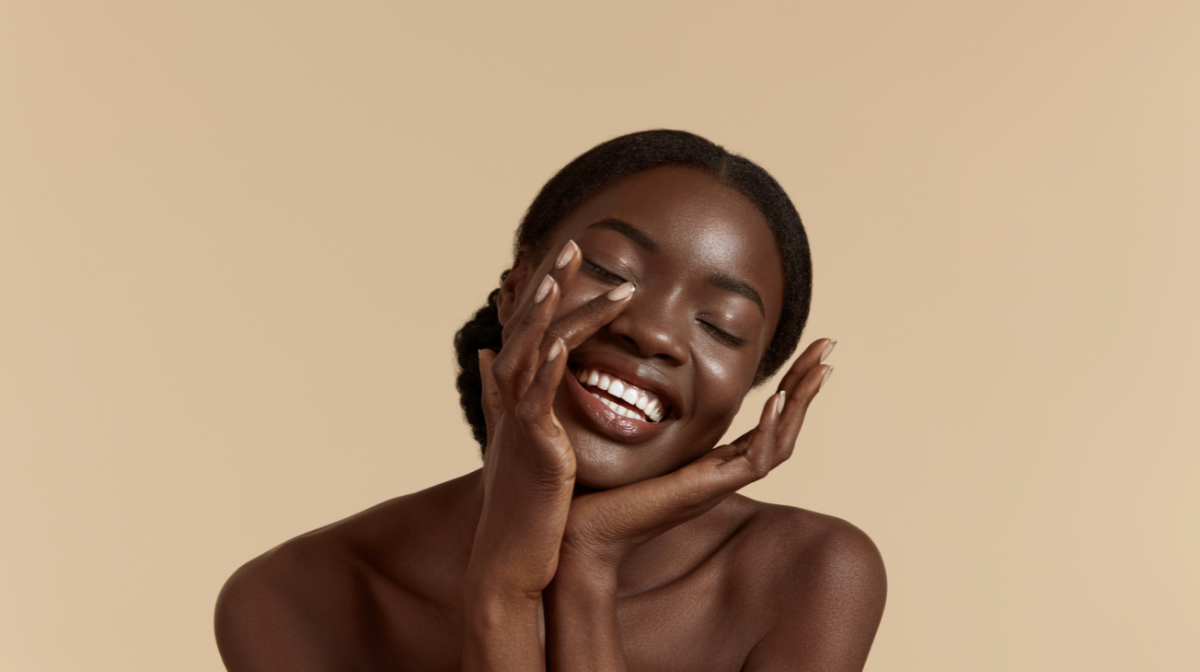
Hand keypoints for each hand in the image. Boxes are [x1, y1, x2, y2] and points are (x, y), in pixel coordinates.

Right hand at [467, 240, 636, 599]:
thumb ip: (501, 396)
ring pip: (528, 356)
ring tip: (564, 275)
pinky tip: (559, 344)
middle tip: (575, 243)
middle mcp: (510, 401)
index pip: (529, 329)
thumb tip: (485, 353)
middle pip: (527, 329)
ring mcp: (520, 423)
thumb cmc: (519, 505)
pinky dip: (545, 371)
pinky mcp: (534, 449)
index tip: (567, 254)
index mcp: (514, 395)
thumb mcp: (510, 440)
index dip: (545, 290)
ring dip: (546, 314)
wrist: (510, 559)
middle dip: (550, 285)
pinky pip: (536, 402)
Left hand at [557, 338, 836, 570]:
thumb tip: (637, 373)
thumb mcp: (631, 442)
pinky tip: (776, 400)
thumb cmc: (599, 492)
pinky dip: (767, 430)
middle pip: (785, 428)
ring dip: (800, 404)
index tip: (806, 350)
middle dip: (807, 385)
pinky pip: (752, 462)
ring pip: (780, 443)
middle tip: (829, 344)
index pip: (766, 419)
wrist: (581, 533)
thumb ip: (646, 414)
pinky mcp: (705, 492)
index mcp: (711, 461)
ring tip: (819, 367)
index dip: (788, 385)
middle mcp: (722, 473)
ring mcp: (717, 484)